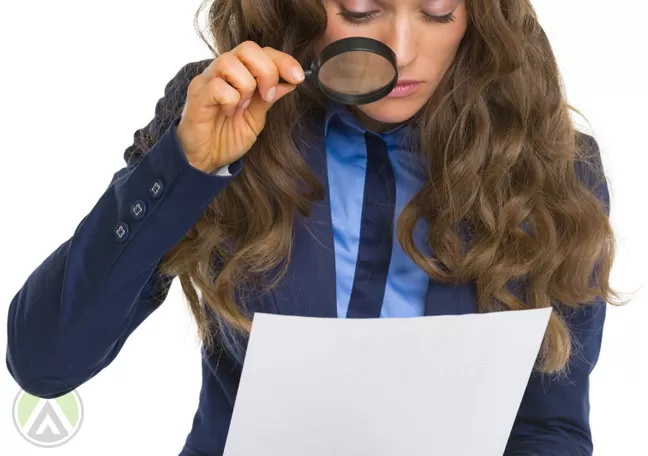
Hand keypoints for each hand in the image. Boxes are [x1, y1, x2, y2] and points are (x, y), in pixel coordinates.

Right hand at [176, 41, 305, 172]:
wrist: (204, 160)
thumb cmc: (227, 137)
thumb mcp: (256, 118)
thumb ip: (269, 98)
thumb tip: (291, 81)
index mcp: (238, 73)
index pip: (262, 51)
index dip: (283, 60)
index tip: (298, 77)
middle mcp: (221, 71)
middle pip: (247, 48)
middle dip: (266, 71)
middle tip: (268, 96)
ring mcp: (207, 81)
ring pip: (230, 62)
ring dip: (246, 86)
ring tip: (243, 106)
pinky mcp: (197, 95)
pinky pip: (218, 86)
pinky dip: (230, 101)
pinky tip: (228, 112)